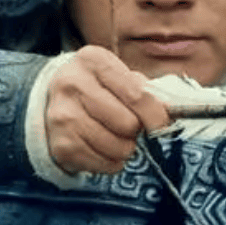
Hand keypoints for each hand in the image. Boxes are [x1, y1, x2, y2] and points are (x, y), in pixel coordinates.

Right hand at [45, 45, 170, 174]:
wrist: (55, 99)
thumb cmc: (98, 87)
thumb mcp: (119, 76)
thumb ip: (146, 91)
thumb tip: (170, 112)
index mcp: (93, 61)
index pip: (136, 94)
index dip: (156, 115)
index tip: (163, 125)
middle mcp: (73, 85)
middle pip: (127, 123)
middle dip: (136, 130)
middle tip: (130, 126)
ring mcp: (62, 116)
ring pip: (116, 146)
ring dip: (125, 148)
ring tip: (116, 137)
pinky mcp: (60, 144)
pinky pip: (103, 163)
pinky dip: (110, 162)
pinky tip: (103, 148)